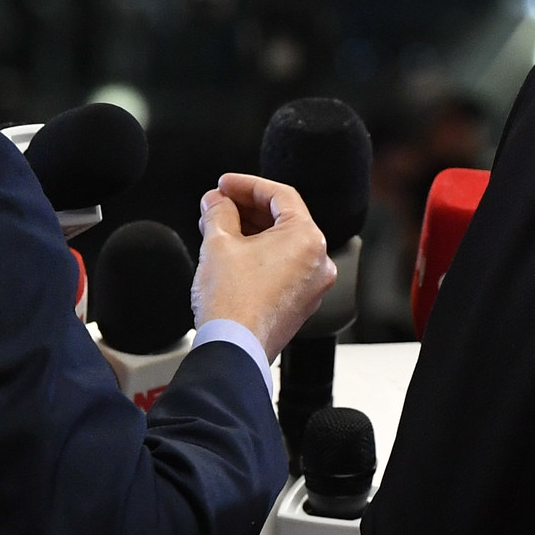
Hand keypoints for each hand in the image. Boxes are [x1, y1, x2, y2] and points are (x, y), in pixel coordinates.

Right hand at [193, 173, 335, 359]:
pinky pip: (282, 267)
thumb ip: (218, 211)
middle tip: (218, 203)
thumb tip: (216, 201)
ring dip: (251, 231)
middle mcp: (318, 262)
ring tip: (219, 227)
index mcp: (307, 239)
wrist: (233, 349)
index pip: (280, 195)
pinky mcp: (299, 305)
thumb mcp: (218, 242)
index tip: (224, 184)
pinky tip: (233, 254)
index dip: (247, 184)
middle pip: (284, 219)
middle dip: (247, 208)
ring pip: (282, 245)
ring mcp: (312, 286)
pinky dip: (260, 255)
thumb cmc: (232, 303)